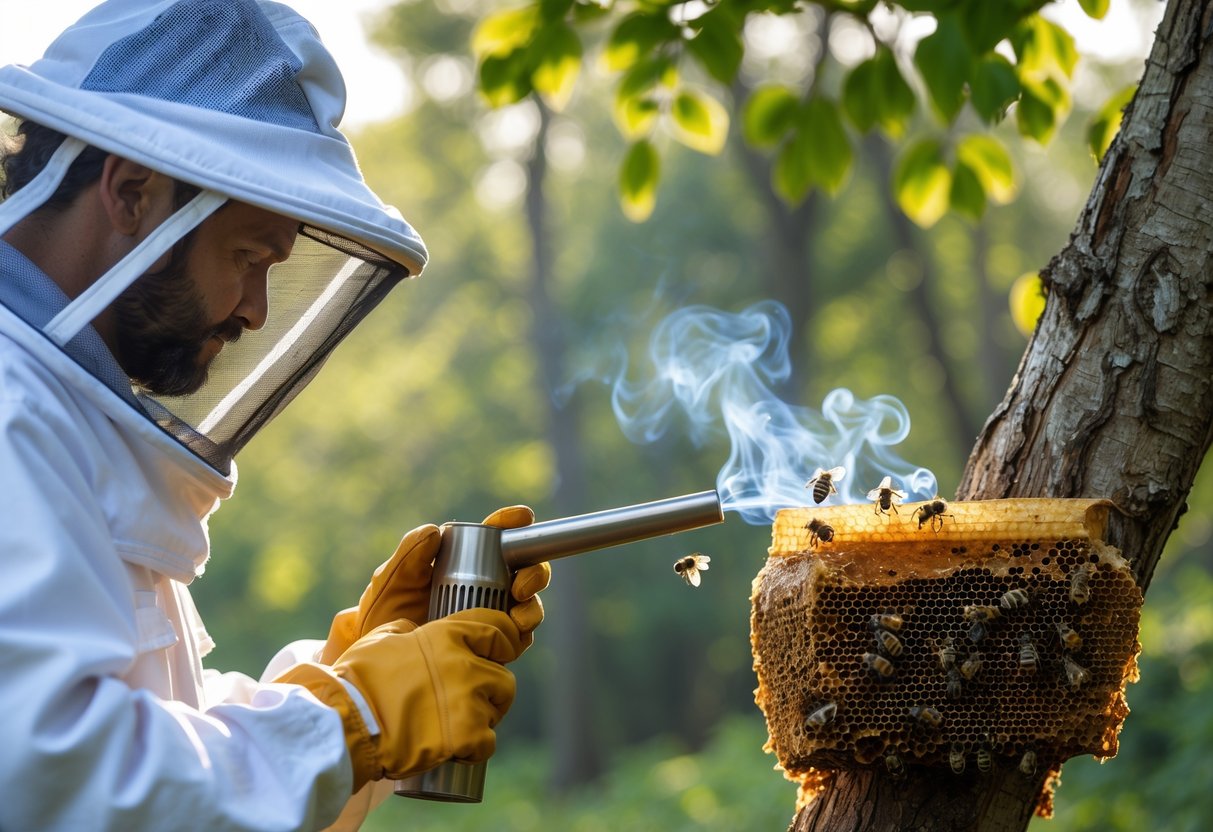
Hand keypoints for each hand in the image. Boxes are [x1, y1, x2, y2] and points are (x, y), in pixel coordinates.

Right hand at [279, 609, 521, 791]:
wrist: (346, 723)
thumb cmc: (358, 680)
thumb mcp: (382, 638)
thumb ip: (407, 631)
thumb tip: (414, 632)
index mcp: (446, 636)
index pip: (497, 627)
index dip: (505, 640)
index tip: (503, 650)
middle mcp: (463, 664)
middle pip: (504, 676)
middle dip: (493, 689)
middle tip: (473, 700)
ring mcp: (467, 700)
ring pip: (498, 708)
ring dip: (485, 718)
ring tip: (460, 725)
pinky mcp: (465, 735)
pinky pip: (487, 743)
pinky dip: (475, 749)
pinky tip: (457, 749)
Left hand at [320, 507, 550, 663]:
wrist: (382, 667)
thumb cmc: (383, 617)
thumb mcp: (390, 583)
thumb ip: (408, 556)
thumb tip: (434, 531)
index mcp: (462, 560)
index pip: (494, 536)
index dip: (512, 523)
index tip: (522, 518)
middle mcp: (484, 584)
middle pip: (524, 568)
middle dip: (534, 570)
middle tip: (521, 583)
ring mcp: (493, 614)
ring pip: (528, 602)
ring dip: (532, 604)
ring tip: (518, 611)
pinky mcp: (496, 644)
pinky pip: (520, 634)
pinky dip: (524, 630)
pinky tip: (515, 630)